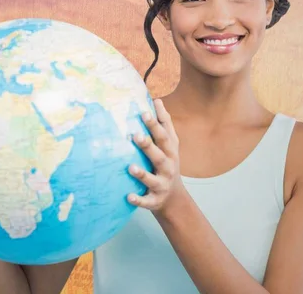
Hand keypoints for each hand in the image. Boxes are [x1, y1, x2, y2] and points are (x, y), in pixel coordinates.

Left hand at [127, 98, 183, 212]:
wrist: (174, 198)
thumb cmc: (167, 163)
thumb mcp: (169, 145)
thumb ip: (164, 123)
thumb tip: (157, 100)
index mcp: (170, 152)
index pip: (164, 136)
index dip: (156, 124)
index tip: (144, 112)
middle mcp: (168, 167)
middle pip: (160, 155)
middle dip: (149, 146)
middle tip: (136, 135)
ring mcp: (162, 184)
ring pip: (152, 179)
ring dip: (142, 174)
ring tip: (131, 167)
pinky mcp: (155, 200)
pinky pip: (147, 201)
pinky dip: (139, 199)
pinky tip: (128, 196)